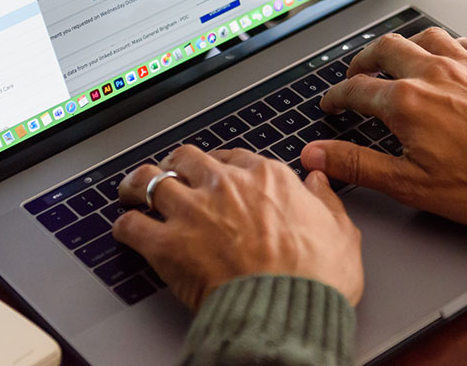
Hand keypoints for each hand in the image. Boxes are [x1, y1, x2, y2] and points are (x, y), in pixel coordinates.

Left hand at [113, 146, 362, 310]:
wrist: (287, 308)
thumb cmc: (316, 276)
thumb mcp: (342, 232)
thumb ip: (326, 202)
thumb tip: (318, 182)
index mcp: (267, 177)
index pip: (233, 157)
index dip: (221, 165)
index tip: (216, 173)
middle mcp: (226, 185)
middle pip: (187, 159)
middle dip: (176, 165)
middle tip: (169, 174)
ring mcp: (193, 211)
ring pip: (151, 181)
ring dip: (139, 185)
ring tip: (133, 190)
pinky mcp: (168, 245)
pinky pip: (132, 225)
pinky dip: (125, 227)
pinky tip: (125, 230)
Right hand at [301, 28, 466, 227]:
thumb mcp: (409, 183)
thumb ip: (358, 164)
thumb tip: (317, 155)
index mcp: (407, 101)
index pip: (356, 90)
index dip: (337, 97)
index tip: (331, 104)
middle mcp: (434, 72)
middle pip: (385, 49)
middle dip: (364, 60)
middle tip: (357, 73)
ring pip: (426, 36)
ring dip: (406, 45)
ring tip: (400, 58)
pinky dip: (452, 45)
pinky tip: (453, 56)